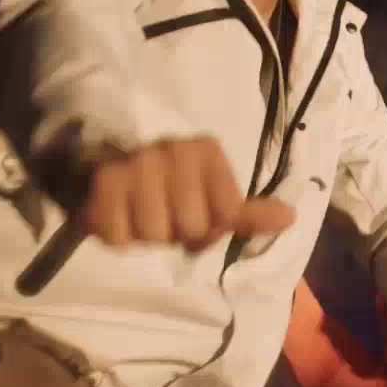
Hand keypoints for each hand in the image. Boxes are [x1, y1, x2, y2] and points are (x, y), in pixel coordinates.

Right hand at [77, 137, 294, 251]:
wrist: (96, 168)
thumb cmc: (163, 189)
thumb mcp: (209, 194)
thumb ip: (249, 213)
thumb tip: (290, 219)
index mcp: (205, 149)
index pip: (228, 215)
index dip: (209, 228)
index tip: (193, 212)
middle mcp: (175, 148)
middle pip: (192, 227)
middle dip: (176, 234)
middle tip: (162, 216)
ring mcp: (139, 162)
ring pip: (156, 235)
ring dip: (146, 237)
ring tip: (138, 215)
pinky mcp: (106, 182)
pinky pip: (122, 238)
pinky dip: (119, 238)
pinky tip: (117, 216)